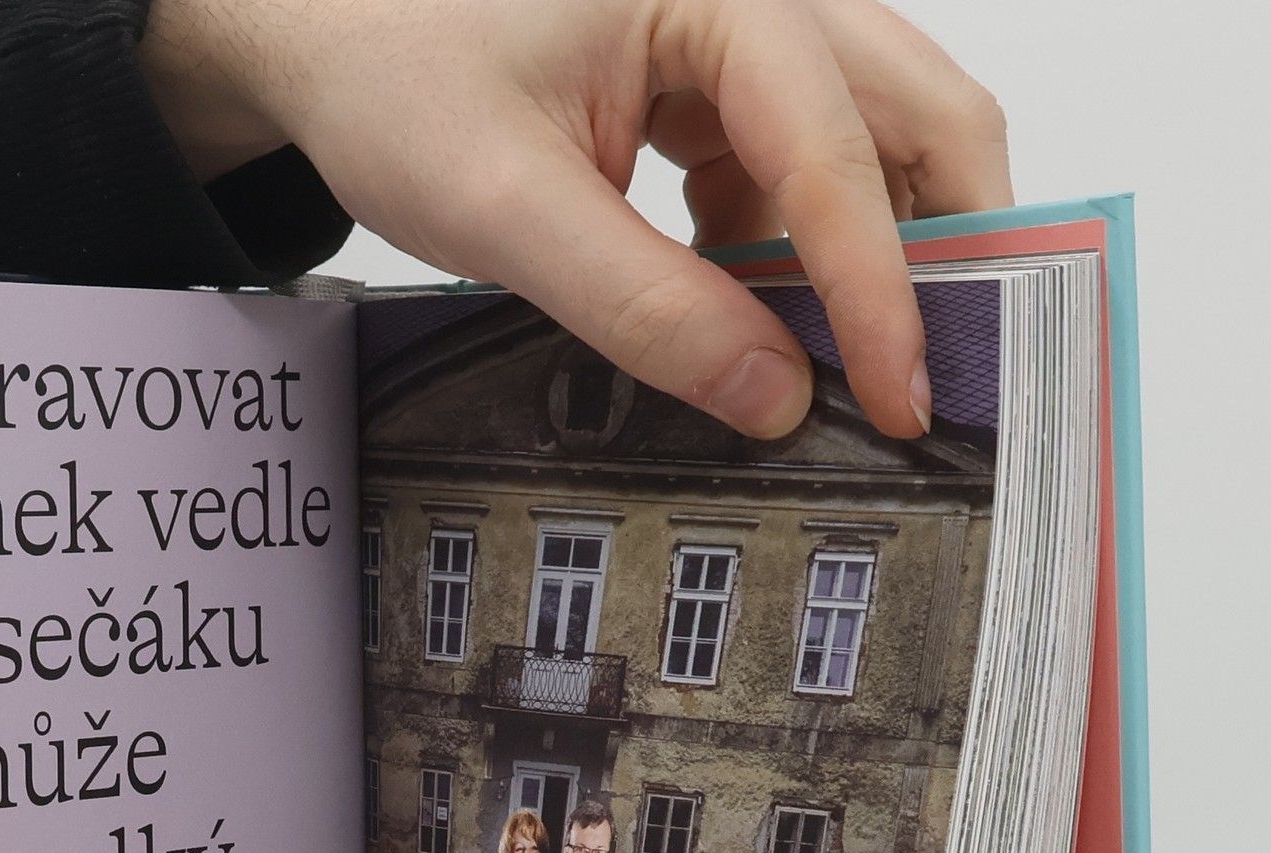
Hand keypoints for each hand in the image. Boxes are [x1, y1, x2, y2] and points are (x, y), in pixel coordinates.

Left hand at [141, 0, 1008, 437]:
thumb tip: (772, 397)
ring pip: (871, 142)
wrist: (328, 35)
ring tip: (847, 370)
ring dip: (872, 256)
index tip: (904, 397)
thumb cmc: (396, 77)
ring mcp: (741, 40)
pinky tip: (753, 318)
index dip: (881, 286)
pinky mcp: (715, 88)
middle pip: (915, 112)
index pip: (838, 146)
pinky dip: (798, 252)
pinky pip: (798, 169)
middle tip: (934, 375)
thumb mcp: (510, 209)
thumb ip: (643, 307)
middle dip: (942, 247)